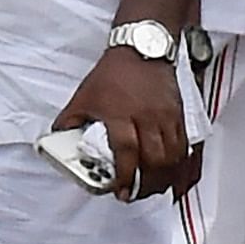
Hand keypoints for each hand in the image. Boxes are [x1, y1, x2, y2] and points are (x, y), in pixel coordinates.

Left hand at [55, 45, 190, 201]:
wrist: (143, 49)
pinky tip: (175, 176)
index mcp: (120, 114)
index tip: (120, 190)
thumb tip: (58, 139)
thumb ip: (71, 121)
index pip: (127, 151)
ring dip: (165, 178)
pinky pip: (185, 146)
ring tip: (154, 189)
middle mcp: (147, 117)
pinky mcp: (179, 115)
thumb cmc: (113, 73)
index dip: (126, 175)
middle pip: (155, 159)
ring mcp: (166, 117)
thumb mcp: (84, 96)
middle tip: (136, 194)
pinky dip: (182, 164)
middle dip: (147, 184)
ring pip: (173, 156)